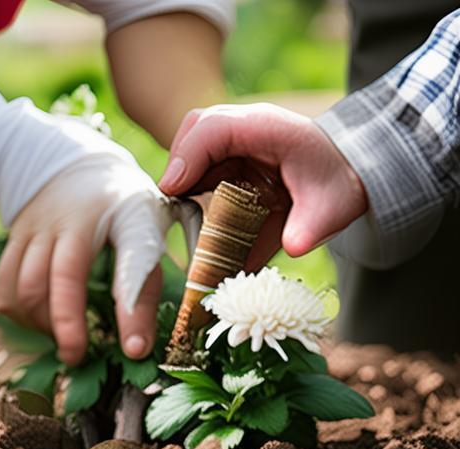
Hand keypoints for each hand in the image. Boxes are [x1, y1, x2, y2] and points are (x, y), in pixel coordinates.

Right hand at [0, 154, 170, 365]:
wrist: (71, 161)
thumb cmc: (120, 208)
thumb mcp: (149, 227)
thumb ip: (151, 278)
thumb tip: (139, 348)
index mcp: (129, 212)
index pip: (136, 256)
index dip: (134, 307)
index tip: (134, 349)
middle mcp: (80, 217)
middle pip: (64, 276)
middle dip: (68, 325)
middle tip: (76, 357)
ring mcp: (42, 227)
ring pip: (28, 286)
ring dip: (43, 323)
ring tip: (61, 338)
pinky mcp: (15, 238)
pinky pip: (7, 286)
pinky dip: (20, 315)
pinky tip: (39, 322)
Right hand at [159, 103, 367, 258]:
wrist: (348, 172)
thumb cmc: (338, 184)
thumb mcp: (331, 208)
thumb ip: (310, 227)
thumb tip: (292, 247)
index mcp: (267, 128)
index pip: (214, 128)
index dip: (187, 156)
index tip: (173, 191)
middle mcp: (246, 127)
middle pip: (194, 132)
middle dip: (178, 169)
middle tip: (174, 207)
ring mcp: (235, 139)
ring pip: (192, 145)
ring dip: (183, 179)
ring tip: (184, 214)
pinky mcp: (229, 154)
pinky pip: (199, 163)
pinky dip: (191, 186)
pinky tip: (197, 215)